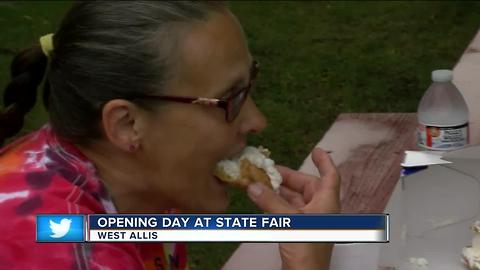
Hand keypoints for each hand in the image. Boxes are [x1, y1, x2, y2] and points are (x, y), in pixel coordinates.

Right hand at [247, 148, 340, 269]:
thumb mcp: (289, 220)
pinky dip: (278, 204)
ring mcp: (311, 222)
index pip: (331, 176)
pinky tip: (264, 199)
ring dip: (280, 191)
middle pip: (308, 186)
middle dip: (289, 177)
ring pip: (296, 199)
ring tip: (261, 182)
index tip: (316, 150)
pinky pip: (290, 211)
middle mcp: (321, 210)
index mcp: (327, 203)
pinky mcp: (301, 232)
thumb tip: (253, 185)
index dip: (324, 162)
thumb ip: (271, 202)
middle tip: (270, 169)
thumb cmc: (306, 246)